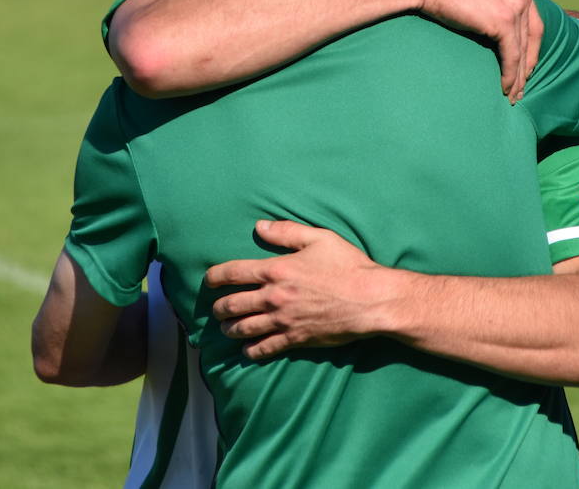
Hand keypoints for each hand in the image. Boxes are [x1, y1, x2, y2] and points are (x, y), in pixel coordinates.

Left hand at [205, 220, 392, 359]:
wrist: (370, 300)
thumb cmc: (347, 266)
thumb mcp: (319, 238)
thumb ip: (286, 232)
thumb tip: (259, 227)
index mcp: (276, 270)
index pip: (232, 273)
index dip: (214, 277)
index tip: (208, 280)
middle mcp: (273, 297)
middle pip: (232, 305)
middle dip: (219, 308)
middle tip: (216, 309)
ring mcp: (283, 321)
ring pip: (243, 329)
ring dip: (230, 330)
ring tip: (227, 329)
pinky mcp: (295, 339)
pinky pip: (265, 349)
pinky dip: (251, 351)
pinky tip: (247, 351)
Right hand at [408, 0, 542, 102]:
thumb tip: (487, 4)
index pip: (530, 17)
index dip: (529, 43)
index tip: (524, 64)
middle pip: (532, 35)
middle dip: (527, 63)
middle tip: (522, 85)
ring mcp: (515, 4)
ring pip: (522, 48)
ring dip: (519, 76)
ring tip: (514, 95)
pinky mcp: (504, 21)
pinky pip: (512, 55)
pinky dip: (510, 75)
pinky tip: (506, 89)